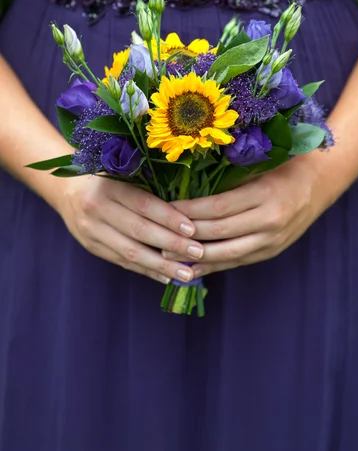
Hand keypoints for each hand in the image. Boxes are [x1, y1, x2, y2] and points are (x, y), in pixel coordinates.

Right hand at [57, 175, 203, 283]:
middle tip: (198, 252)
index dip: (169, 217)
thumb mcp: (122, 174)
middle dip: (171, 244)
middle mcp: (97, 208)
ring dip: (161, 265)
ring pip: (130, 252)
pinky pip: (122, 262)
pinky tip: (166, 276)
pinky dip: (146, 270)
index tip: (193, 229)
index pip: (143, 204)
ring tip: (187, 274)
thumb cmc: (106, 178)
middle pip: (139, 230)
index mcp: (109, 186)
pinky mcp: (91, 247)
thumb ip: (148, 187)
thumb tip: (188, 209)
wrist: (67, 189)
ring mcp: (91, 230)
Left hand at [168, 157, 327, 275]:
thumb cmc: (282, 168)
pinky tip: (193, 269)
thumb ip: (228, 181)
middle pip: (220, 232)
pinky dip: (214, 266)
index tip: (165, 210)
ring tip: (169, 258)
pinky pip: (238, 262)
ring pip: (228, 253)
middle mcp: (269, 219)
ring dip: (196, 258)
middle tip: (159, 239)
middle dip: (187, 237)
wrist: (318, 184)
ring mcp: (272, 240)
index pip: (218, 207)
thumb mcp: (257, 168)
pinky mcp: (271, 252)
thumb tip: (188, 189)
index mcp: (264, 193)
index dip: (189, 212)